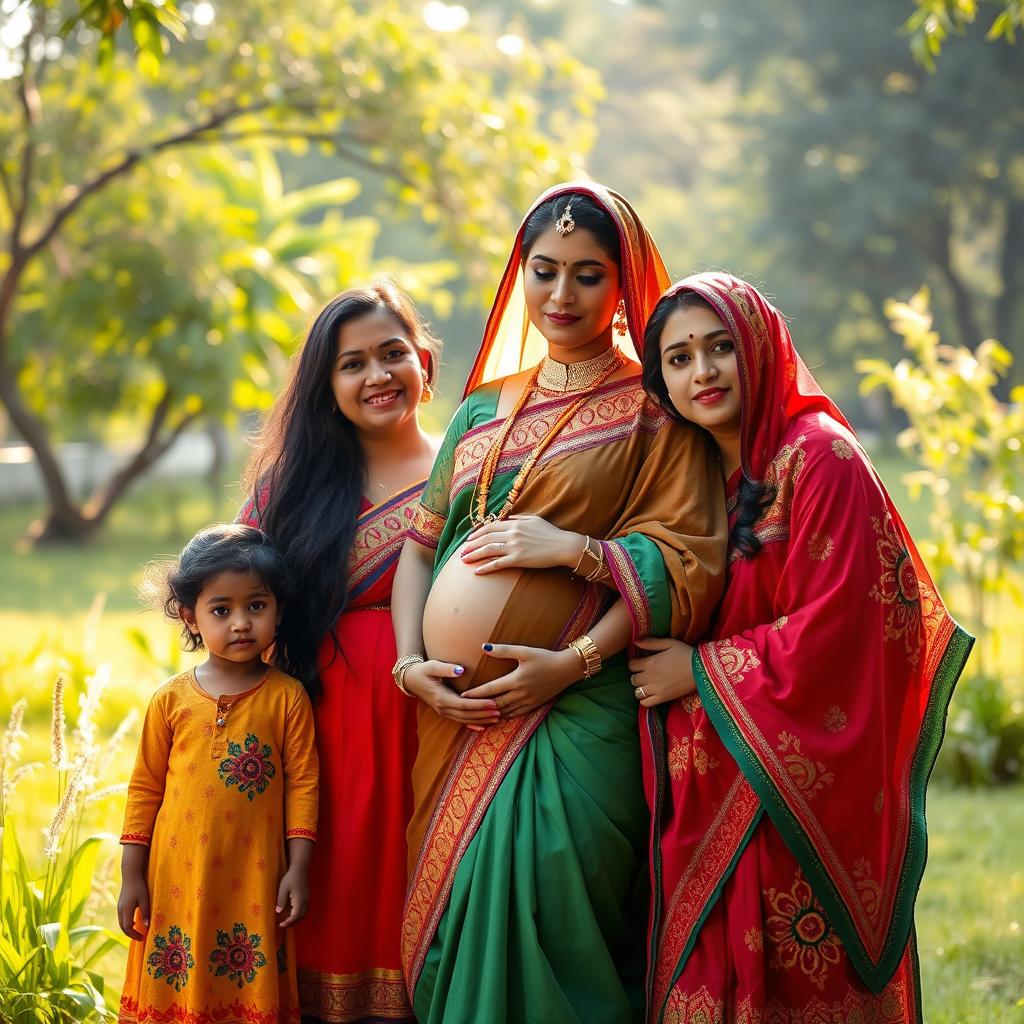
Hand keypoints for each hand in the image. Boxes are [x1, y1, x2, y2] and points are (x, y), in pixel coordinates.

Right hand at [117, 874, 149, 940]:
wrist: (130, 875)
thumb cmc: (139, 886)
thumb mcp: (145, 899)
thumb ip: (145, 912)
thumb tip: (147, 925)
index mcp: (126, 910)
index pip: (128, 927)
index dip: (134, 934)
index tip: (142, 937)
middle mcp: (120, 910)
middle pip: (123, 927)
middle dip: (131, 934)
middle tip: (140, 937)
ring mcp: (119, 908)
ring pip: (121, 923)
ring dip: (128, 929)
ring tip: (137, 932)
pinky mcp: (120, 905)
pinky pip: (121, 918)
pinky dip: (126, 923)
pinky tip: (133, 923)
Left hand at [276, 866, 308, 926]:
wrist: (300, 868)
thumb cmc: (291, 877)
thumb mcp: (283, 888)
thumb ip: (281, 900)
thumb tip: (278, 911)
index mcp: (299, 900)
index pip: (295, 916)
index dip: (288, 922)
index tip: (280, 925)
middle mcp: (305, 901)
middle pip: (300, 917)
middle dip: (292, 923)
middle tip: (282, 925)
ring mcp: (307, 900)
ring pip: (303, 914)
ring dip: (296, 920)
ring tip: (287, 921)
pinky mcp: (307, 898)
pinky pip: (304, 910)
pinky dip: (299, 915)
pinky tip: (293, 914)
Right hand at [403, 659, 500, 731]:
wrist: (410, 679)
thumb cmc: (423, 670)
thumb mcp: (432, 666)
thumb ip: (446, 668)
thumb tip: (461, 670)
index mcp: (441, 698)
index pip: (464, 704)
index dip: (479, 705)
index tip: (493, 703)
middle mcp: (443, 708)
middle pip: (467, 715)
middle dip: (484, 715)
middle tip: (500, 712)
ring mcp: (444, 712)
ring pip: (465, 720)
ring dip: (481, 720)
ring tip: (497, 718)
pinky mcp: (445, 712)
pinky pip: (460, 721)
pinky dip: (473, 724)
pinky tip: (483, 726)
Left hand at [460, 643, 581, 717]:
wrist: (567, 669)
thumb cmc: (545, 657)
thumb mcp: (524, 651)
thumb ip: (503, 650)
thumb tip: (484, 647)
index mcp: (516, 680)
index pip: (490, 689)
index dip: (475, 693)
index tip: (462, 695)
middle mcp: (520, 694)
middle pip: (495, 704)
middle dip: (480, 706)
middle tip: (466, 708)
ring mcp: (528, 702)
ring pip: (505, 712)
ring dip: (491, 714)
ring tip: (478, 714)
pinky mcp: (534, 705)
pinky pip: (516, 714)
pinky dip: (504, 716)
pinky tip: (497, 716)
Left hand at [461, 516, 583, 574]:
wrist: (563, 545)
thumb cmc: (551, 533)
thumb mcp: (534, 520)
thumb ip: (519, 518)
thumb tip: (509, 519)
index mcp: (515, 523)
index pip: (491, 527)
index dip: (478, 533)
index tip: (469, 538)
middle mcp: (512, 533)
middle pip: (486, 538)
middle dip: (471, 545)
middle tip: (462, 551)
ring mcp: (515, 546)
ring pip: (488, 550)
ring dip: (474, 555)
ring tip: (464, 560)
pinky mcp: (519, 559)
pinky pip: (498, 563)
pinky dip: (486, 567)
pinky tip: (477, 571)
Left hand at [627, 637, 696, 707]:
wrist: (702, 670)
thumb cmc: (686, 654)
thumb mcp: (669, 643)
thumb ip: (651, 643)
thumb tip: (635, 642)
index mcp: (651, 662)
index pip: (631, 665)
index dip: (634, 663)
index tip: (639, 663)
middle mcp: (650, 677)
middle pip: (633, 679)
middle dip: (637, 675)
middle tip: (644, 673)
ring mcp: (656, 689)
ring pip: (637, 692)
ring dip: (640, 688)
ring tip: (647, 684)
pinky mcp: (663, 698)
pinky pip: (645, 703)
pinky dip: (645, 700)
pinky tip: (650, 694)